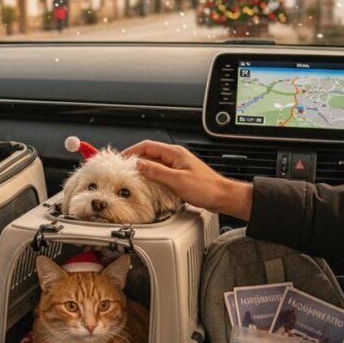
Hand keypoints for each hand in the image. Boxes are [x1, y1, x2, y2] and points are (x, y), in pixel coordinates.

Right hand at [122, 140, 253, 220]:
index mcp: (175, 153)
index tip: (122, 158)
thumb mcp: (177, 180)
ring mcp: (178, 165)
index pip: (147, 145)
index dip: (132, 150)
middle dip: (136, 160)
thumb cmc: (206, 188)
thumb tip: (139, 164)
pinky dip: (152, 176)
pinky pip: (161, 172)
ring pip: (155, 163)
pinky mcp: (180, 174)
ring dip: (144, 168)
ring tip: (134, 176)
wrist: (222, 197)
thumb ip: (157, 171)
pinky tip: (149, 184)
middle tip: (125, 169)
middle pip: (150, 153)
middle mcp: (175, 156)